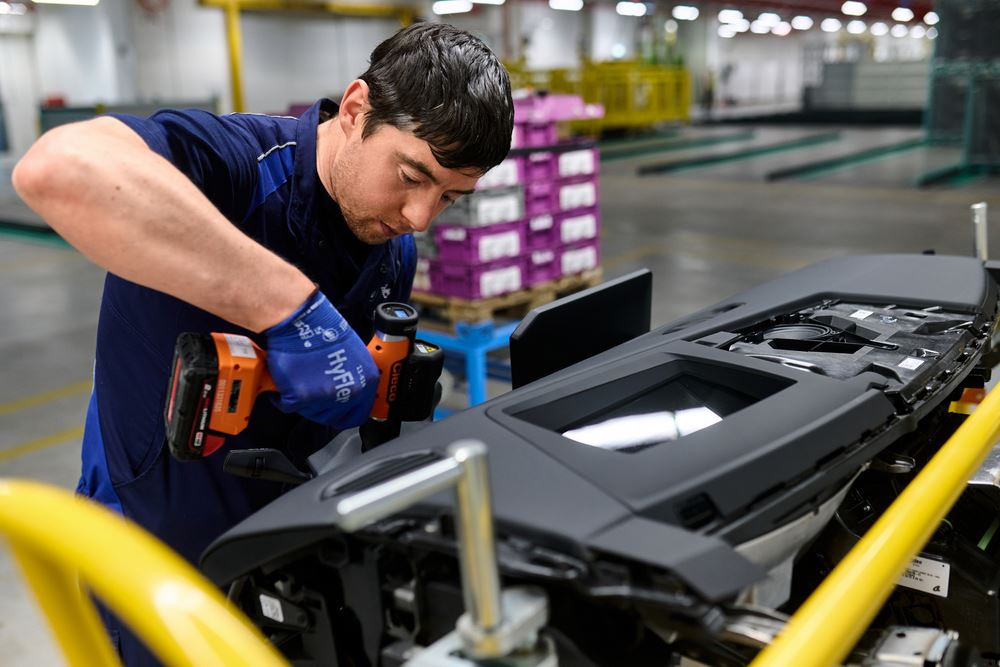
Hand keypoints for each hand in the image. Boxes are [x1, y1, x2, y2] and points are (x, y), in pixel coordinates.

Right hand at [264, 290, 377, 428]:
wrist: (300, 322)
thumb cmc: (324, 331)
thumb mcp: (355, 354)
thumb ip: (355, 377)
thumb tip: (349, 390)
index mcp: (365, 382)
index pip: (358, 414)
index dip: (344, 413)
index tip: (335, 410)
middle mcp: (348, 392)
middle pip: (332, 417)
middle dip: (320, 406)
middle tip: (311, 390)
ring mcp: (324, 397)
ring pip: (310, 412)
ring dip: (302, 400)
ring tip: (299, 379)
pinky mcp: (300, 398)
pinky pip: (288, 405)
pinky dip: (283, 395)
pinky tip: (285, 381)